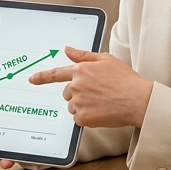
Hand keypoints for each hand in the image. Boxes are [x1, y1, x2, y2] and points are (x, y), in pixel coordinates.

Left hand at [28, 47, 153, 127]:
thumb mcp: (106, 60)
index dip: (42, 77)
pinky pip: (78, 119)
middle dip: (78, 94)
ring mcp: (79, 102)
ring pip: (72, 106)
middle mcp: (77, 85)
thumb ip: (83, 55)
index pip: (56, 73)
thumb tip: (67, 50)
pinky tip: (101, 112)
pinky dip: (87, 118)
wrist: (139, 101)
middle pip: (67, 93)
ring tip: (102, 103)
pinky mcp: (83, 117)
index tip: (31, 79)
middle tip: (97, 94)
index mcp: (81, 70)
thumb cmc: (126, 80)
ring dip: (82, 106)